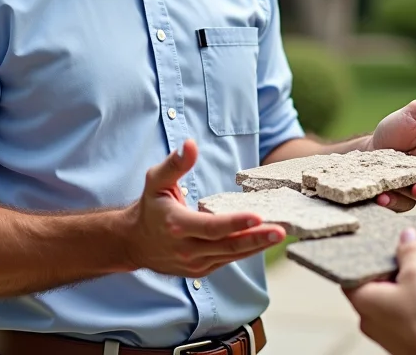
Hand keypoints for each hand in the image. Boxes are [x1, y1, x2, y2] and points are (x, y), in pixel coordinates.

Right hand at [125, 140, 284, 276]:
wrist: (135, 242)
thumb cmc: (150, 206)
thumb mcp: (156, 181)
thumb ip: (175, 164)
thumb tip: (190, 145)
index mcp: (176, 225)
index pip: (211, 227)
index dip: (234, 223)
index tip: (257, 216)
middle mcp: (186, 248)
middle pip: (227, 246)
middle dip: (256, 239)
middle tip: (281, 231)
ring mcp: (195, 263)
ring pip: (231, 256)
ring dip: (257, 246)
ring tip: (280, 234)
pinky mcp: (201, 270)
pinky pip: (228, 260)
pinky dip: (247, 251)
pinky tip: (264, 240)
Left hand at [344, 228, 415, 354]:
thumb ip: (409, 252)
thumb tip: (407, 237)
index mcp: (362, 301)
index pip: (352, 273)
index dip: (366, 259)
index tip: (380, 249)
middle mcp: (368, 319)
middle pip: (372, 286)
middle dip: (389, 272)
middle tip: (405, 261)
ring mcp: (383, 332)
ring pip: (387, 301)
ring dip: (401, 289)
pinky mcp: (399, 339)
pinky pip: (399, 315)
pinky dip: (409, 305)